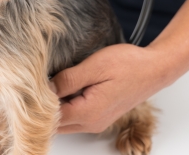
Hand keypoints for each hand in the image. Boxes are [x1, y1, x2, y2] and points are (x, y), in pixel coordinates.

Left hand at [49, 43, 174, 133]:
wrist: (155, 69)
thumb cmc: (129, 65)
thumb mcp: (95, 66)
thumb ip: (68, 79)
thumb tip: (44, 87)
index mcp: (89, 113)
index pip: (50, 117)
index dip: (38, 101)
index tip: (33, 82)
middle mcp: (91, 123)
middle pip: (55, 124)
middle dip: (43, 107)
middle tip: (38, 82)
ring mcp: (96, 122)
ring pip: (63, 121)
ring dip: (54, 106)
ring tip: (52, 81)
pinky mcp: (99, 115)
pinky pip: (74, 115)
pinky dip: (65, 105)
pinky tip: (64, 86)